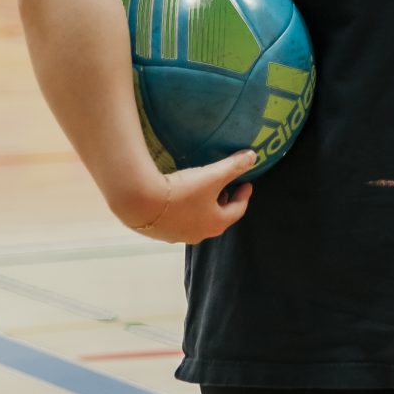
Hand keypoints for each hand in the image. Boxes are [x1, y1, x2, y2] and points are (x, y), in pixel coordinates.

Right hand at [114, 149, 257, 243]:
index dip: (244, 195)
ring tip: (203, 193)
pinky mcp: (160, 232)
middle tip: (226, 188)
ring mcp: (178, 236)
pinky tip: (179, 199)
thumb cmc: (182, 191)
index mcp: (216, 223)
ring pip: (198, 221)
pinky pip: (179, 221)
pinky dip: (185, 210)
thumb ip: (233, 166)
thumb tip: (253, 156)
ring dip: (204, 207)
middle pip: (218, 218)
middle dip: (224, 202)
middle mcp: (199, 234)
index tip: (246, 184)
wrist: (141, 202)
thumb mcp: (212, 175)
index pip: (237, 210)